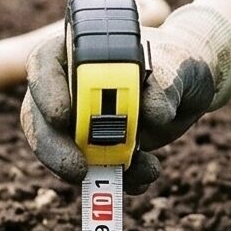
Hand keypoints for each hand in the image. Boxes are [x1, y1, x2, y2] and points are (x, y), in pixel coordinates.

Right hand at [19, 1, 230, 192]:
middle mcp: (70, 85)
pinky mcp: (98, 148)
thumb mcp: (178, 65)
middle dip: (53, 147)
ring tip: (130, 175)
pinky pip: (93, 170)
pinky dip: (116, 180)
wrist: (191, 87)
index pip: (44, 63)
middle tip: (77, 169)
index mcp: (80, 49)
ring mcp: (80, 119)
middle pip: (39, 115)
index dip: (46, 91)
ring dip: (86, 170)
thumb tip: (153, 112)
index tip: (63, 116)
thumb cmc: (177, 62)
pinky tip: (144, 175)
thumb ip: (165, 83)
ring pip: (59, 149)